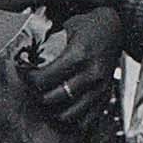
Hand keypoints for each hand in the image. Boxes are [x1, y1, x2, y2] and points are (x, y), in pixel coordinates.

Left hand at [19, 6, 121, 126]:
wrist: (118, 26)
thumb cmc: (91, 24)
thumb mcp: (69, 24)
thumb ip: (49, 38)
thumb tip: (24, 50)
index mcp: (79, 55)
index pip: (44, 79)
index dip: (28, 78)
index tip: (23, 71)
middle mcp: (91, 73)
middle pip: (52, 98)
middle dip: (37, 93)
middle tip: (32, 85)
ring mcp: (100, 87)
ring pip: (69, 114)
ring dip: (54, 109)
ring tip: (47, 96)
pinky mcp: (106, 95)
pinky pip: (87, 119)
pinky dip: (73, 117)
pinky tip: (65, 106)